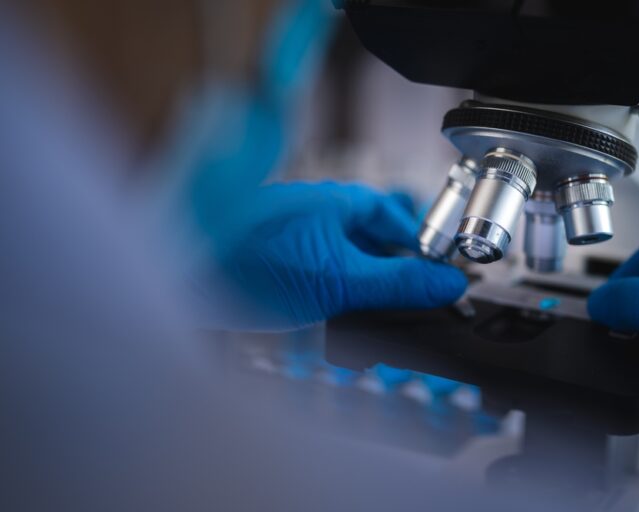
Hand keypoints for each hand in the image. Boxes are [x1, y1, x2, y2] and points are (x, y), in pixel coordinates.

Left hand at [221, 182, 467, 328]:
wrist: (183, 278)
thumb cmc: (252, 265)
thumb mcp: (341, 279)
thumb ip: (398, 283)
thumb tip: (448, 283)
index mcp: (340, 202)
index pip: (397, 220)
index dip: (421, 248)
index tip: (440, 277)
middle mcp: (321, 214)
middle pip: (374, 241)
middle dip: (396, 273)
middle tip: (412, 304)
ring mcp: (300, 239)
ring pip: (349, 261)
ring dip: (367, 289)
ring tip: (377, 317)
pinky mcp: (280, 264)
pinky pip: (324, 275)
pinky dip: (338, 296)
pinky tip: (339, 318)